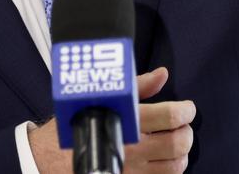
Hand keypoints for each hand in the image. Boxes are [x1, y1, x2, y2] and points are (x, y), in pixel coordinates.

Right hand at [29, 66, 195, 172]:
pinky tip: (166, 162)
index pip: (170, 117)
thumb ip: (138, 86)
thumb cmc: (78, 121)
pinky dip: (171, 172)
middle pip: (178, 143)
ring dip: (182, 154)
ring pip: (175, 167)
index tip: (188, 107)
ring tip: (176, 142)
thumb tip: (163, 74)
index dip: (185, 111)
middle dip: (187, 132)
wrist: (50, 156)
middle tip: (183, 124)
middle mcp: (132, 149)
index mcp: (127, 121)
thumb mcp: (104, 96)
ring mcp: (132, 172)